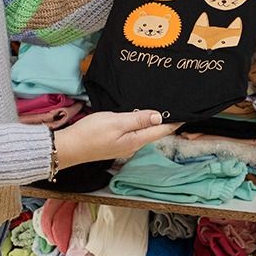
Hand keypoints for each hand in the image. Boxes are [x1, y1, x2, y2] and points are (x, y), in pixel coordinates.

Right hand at [53, 110, 179, 169]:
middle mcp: (133, 146)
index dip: (174, 122)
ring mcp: (124, 146)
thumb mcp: (116, 122)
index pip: (161, 130)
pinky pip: (132, 133)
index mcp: (136, 141)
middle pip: (153, 132)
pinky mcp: (115, 144)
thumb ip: (138, 119)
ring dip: (151, 123)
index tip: (186, 114)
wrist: (69, 148)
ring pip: (143, 133)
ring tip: (160, 110)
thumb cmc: (91, 133)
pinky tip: (137, 117)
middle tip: (175, 107)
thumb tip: (159, 116)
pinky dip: (139, 125)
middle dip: (164, 121)